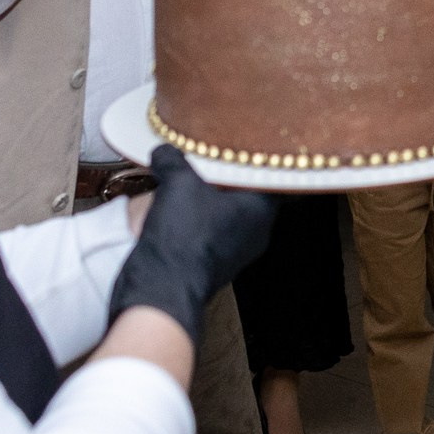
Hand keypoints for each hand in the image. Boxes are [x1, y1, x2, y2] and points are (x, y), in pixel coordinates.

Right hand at [107, 147, 278, 340]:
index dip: (257, 158)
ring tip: (187, 179)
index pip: (272, 177)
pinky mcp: (212, 264)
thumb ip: (174, 159)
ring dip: (208, 198)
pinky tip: (175, 207)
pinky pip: (209, 232)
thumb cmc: (184, 237)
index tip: (244, 145)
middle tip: (210, 157)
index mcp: (261, 211)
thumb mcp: (178, 183)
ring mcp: (234, 252)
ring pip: (226, 214)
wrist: (162, 288)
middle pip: (247, 194)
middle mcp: (254, 233)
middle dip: (227, 176)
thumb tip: (166, 151)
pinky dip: (196, 219)